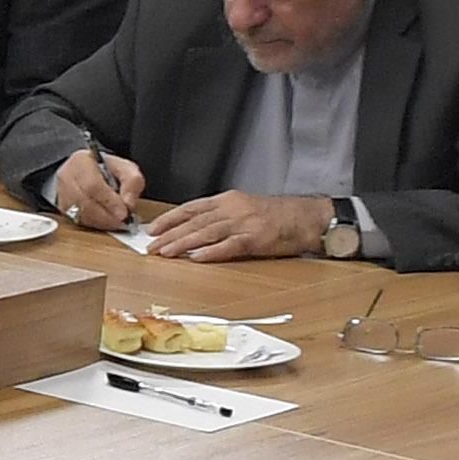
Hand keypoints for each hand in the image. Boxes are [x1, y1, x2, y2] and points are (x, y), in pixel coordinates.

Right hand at [51, 144, 150, 231]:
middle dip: (106, 215)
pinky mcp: (62, 208)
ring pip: (80, 214)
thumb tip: (129, 204)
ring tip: (116, 223)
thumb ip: (132, 182)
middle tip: (122, 221)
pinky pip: (77, 220)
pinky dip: (94, 224)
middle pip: (84, 201)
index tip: (124, 213)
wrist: (86, 171)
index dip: (109, 201)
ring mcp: (61, 193)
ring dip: (101, 222)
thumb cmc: (105, 169)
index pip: (92, 184)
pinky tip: (105, 223)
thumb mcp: (125, 167)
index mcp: (80, 161)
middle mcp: (66, 177)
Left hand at [137, 189, 328, 262]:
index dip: (169, 219)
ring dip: (183, 243)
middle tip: (150, 246)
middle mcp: (232, 209)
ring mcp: (244, 223)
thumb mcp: (244, 208)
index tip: (152, 229)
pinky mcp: (255, 239)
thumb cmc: (277, 216)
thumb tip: (194, 229)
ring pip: (206, 233)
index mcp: (227, 200)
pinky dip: (211, 253)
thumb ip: (220, 216)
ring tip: (165, 252)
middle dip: (170, 234)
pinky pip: (229, 246)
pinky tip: (196, 258)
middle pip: (194, 222)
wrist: (307, 217)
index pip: (191, 208)